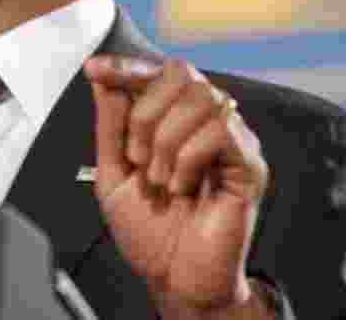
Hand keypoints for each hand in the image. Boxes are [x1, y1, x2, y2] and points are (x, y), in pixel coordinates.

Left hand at [84, 55, 270, 318]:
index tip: (94, 70)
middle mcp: (206, 123)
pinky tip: (182, 185)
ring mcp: (232, 139)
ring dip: (165, 140)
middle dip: (145, 113)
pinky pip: (221, 130)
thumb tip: (102, 79)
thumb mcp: (113, 175)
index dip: (126, 67)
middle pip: (181, 73)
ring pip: (200, 98)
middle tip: (136, 157)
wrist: (175, 279)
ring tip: (159, 180)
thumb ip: (111, 127)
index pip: (156, 74)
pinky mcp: (250, 163)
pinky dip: (188, 157)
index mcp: (174, 120)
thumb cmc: (150, 233)